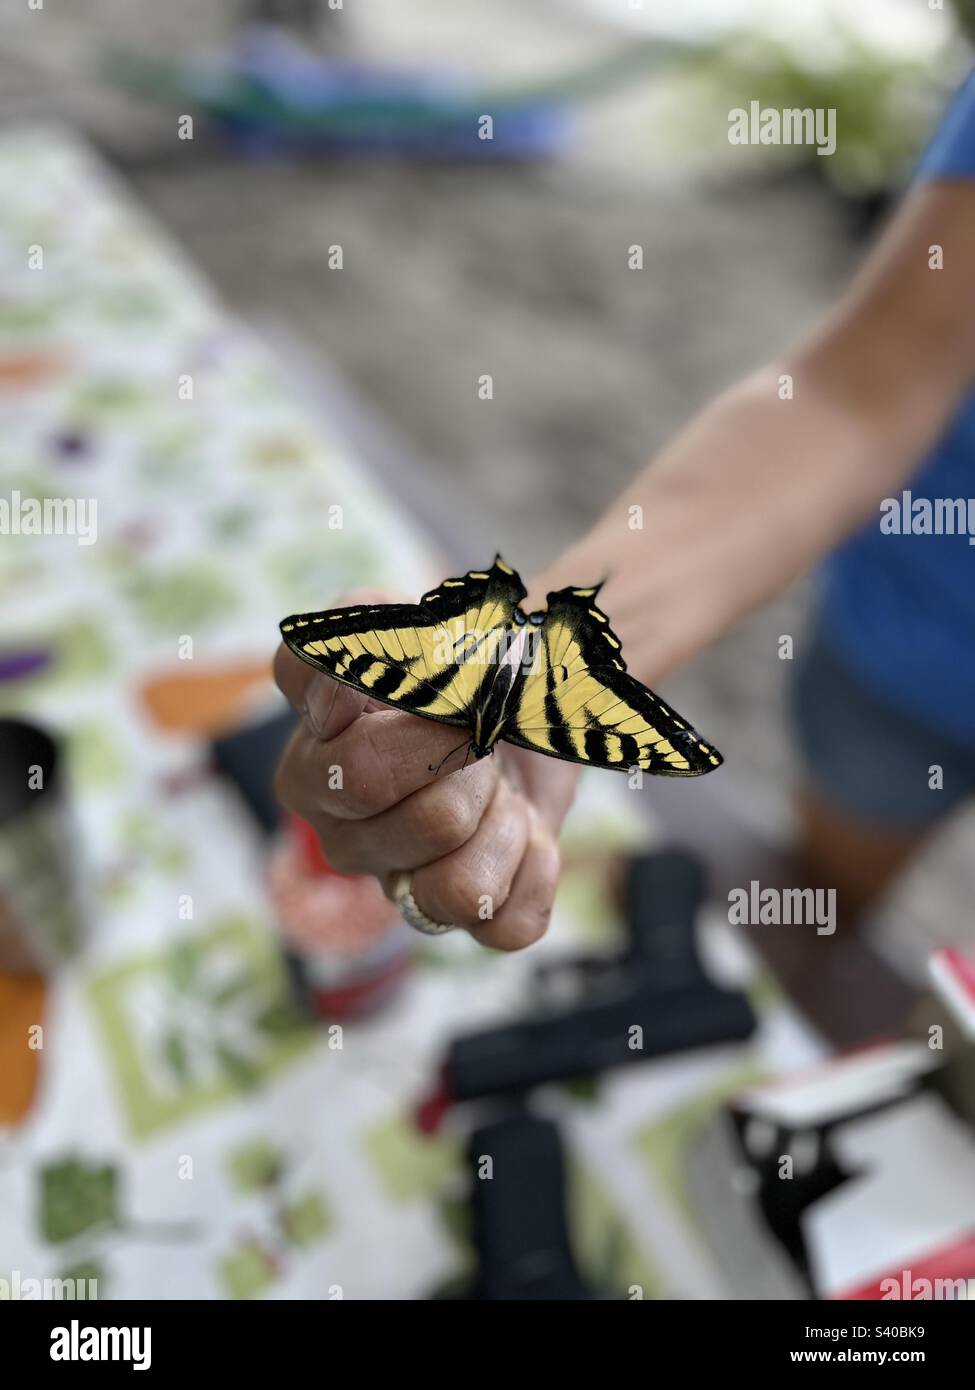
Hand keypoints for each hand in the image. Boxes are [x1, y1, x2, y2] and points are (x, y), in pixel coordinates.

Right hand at [273, 591, 579, 949]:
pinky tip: (524, 833)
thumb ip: (360, 628)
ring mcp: (391, 880)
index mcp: (310, 757)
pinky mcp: (455, 918)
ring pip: (455, 885)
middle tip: (480, 734)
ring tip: (498, 788)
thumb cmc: (461, 668)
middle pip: (404, 807)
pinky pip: (503, 922)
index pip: (338, 748)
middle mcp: (337, 828)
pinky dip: (534, 868)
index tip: (428, 686)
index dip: (398, 718)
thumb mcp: (413, 624)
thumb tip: (339, 691)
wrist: (528, 707)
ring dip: (502, 823)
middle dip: (462, 758)